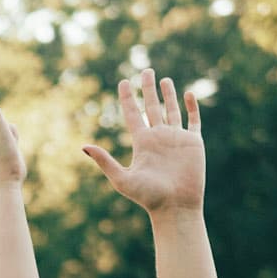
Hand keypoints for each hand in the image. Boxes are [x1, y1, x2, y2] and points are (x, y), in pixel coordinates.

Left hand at [83, 69, 204, 214]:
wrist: (175, 208)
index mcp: (142, 142)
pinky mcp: (193, 143)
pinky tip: (188, 94)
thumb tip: (83, 146)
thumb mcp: (122, 179)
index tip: (123, 81)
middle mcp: (158, 137)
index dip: (128, 97)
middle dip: (148, 88)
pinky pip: (193, 121)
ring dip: (168, 94)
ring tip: (163, 79)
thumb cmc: (149, 197)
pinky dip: (192, 107)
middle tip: (146, 70)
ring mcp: (176, 139)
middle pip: (152, 106)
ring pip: (171, 110)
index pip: (133, 113)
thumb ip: (104, 161)